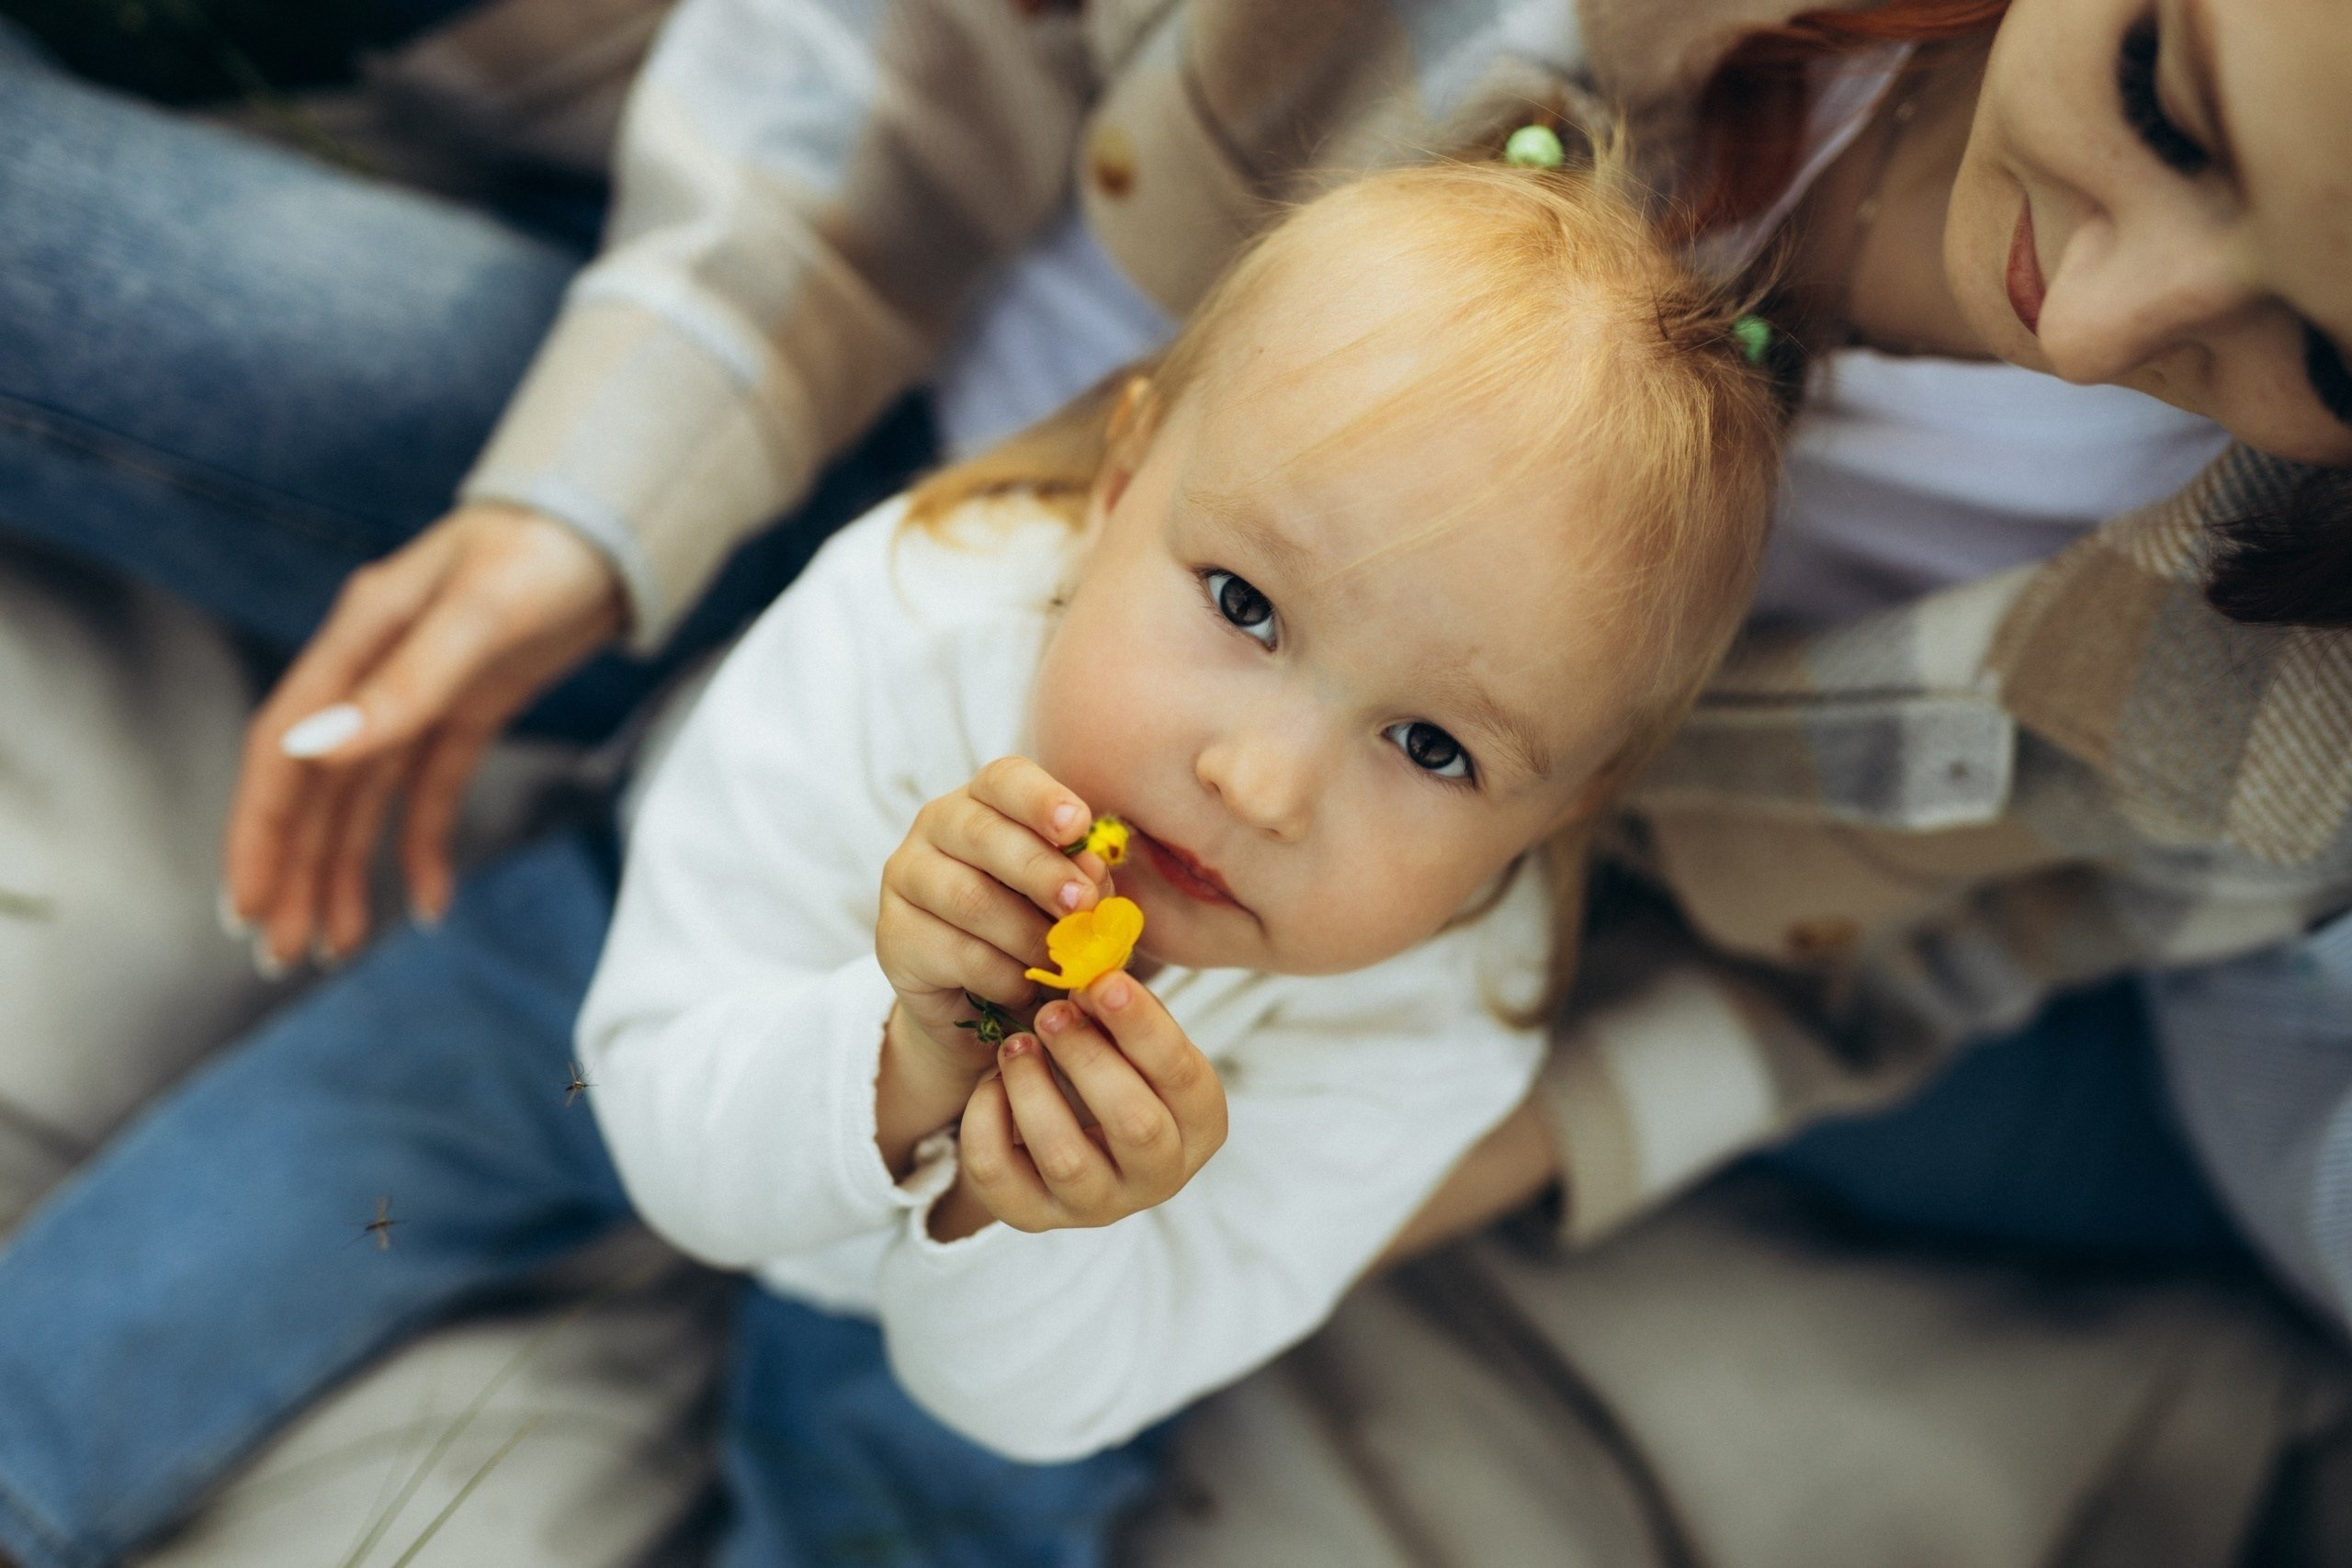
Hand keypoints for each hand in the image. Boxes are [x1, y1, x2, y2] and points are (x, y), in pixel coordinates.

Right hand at [221, 502, 624, 969]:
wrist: (616, 523)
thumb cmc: (549, 547)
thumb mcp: (482, 613)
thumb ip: (403, 683)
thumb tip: (315, 748)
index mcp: (358, 640)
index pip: (283, 750)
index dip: (260, 830)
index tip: (246, 904)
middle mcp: (375, 670)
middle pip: (316, 788)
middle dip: (294, 871)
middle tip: (280, 955)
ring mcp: (421, 691)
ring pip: (365, 799)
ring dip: (347, 871)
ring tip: (334, 947)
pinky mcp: (469, 706)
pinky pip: (431, 788)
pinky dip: (425, 844)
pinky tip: (433, 900)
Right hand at [873, 757, 1111, 1170]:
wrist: (983, 1001)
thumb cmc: (1036, 929)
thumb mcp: (1072, 902)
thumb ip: (1085, 882)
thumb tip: (1092, 871)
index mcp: (986, 800)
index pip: (1005, 780)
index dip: (1041, 799)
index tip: (1078, 826)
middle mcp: (937, 825)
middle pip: (984, 835)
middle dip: (1041, 872)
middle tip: (1082, 905)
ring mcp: (907, 877)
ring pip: (970, 899)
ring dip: (1027, 935)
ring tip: (1059, 962)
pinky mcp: (894, 935)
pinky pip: (957, 954)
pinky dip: (1004, 977)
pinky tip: (1022, 987)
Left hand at [945, 970, 1226, 1235]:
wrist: (1068, 1134)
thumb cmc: (1111, 1070)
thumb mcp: (1130, 1040)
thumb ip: (1119, 1008)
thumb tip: (1090, 970)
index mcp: (1198, 1124)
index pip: (1183, 1077)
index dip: (1143, 1026)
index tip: (1101, 981)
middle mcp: (1158, 1176)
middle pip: (1135, 1125)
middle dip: (1088, 1059)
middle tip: (1051, 1012)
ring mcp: (1097, 1204)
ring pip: (1065, 1158)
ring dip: (1033, 1088)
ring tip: (1016, 1044)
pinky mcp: (1036, 1217)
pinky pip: (999, 1176)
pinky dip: (986, 1120)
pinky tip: (992, 1084)